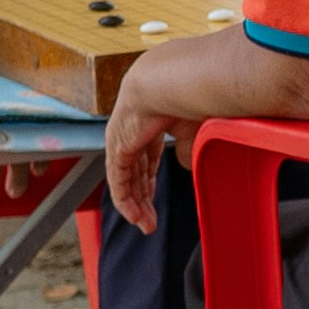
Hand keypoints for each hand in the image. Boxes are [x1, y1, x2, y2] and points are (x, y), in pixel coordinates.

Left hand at [101, 84, 178, 233]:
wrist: (167, 82)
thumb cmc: (185, 96)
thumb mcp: (192, 129)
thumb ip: (188, 149)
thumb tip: (185, 166)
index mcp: (148, 122)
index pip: (146, 156)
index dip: (149, 178)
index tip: (154, 195)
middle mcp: (130, 131)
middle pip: (134, 171)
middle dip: (143, 197)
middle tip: (150, 219)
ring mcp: (120, 140)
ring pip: (125, 180)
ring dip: (136, 205)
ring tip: (146, 226)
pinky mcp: (117, 148)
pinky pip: (118, 181)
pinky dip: (125, 201)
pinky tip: (134, 217)